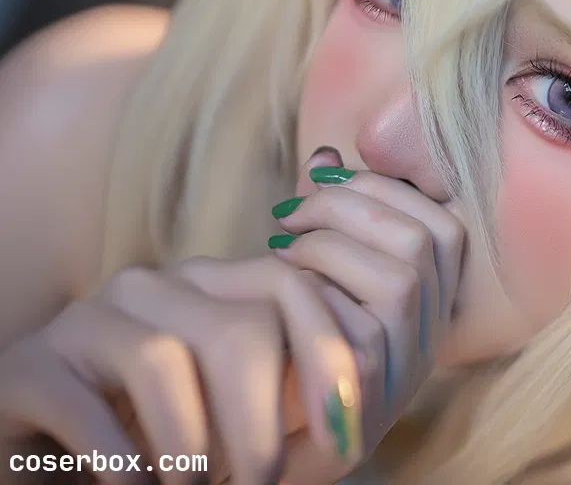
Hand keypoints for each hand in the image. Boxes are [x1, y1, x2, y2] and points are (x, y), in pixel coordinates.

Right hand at [0, 253, 362, 484]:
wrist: (61, 461)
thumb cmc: (173, 444)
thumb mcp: (251, 419)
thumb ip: (305, 399)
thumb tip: (356, 402)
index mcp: (216, 287)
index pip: (291, 287)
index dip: (329, 358)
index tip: (347, 436)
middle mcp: (156, 288)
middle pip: (238, 327)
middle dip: (261, 421)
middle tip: (262, 482)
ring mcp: (88, 320)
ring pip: (164, 359)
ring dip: (192, 444)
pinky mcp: (30, 367)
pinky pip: (86, 406)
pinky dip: (124, 461)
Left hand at [267, 148, 464, 457]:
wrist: (252, 444)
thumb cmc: (279, 343)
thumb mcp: (314, 273)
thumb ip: (330, 218)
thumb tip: (328, 155)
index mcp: (427, 300)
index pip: (444, 223)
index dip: (387, 187)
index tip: (323, 177)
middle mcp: (430, 334)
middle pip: (428, 240)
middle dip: (353, 205)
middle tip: (291, 211)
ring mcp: (407, 368)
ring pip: (401, 278)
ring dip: (331, 246)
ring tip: (283, 248)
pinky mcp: (370, 397)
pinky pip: (360, 326)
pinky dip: (315, 289)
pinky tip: (277, 286)